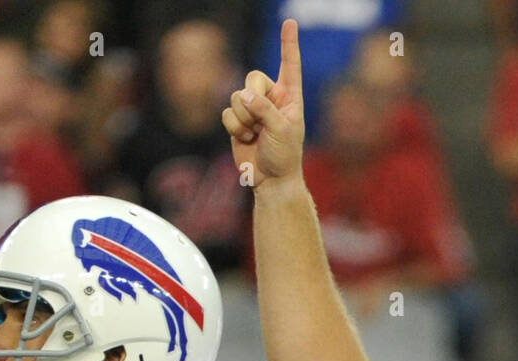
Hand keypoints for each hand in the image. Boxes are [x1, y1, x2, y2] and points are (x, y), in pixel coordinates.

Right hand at [222, 18, 304, 189]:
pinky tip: (246, 140)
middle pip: (252, 78)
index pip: (289, 65)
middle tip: (259, 121)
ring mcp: (253, 109)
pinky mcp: (238, 121)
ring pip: (236, 96)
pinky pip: (227, 113)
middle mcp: (270, 99)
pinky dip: (234, 128)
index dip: (288, 44)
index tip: (290, 23)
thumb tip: (243, 96)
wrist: (271, 181)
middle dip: (252, 98)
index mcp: (289, 97)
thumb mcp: (281, 130)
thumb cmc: (284, 156)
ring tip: (255, 135)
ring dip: (243, 119)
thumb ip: (264, 109)